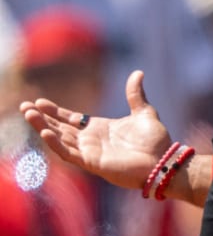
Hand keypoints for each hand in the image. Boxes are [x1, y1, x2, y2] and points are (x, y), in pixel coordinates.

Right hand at [20, 70, 171, 189]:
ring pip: (60, 139)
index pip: (71, 119)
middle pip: (60, 128)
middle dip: (42, 118)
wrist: (164, 161)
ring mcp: (90, 152)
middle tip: (25, 107)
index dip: (56, 111)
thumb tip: (137, 72)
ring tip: (29, 115)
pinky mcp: (92, 163)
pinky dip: (56, 143)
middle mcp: (92, 141)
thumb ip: (136, 94)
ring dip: (43, 128)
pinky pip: (69, 153)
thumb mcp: (144, 112)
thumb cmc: (156, 141)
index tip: (40, 101)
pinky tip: (46, 132)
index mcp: (100, 129)